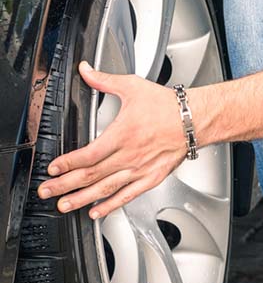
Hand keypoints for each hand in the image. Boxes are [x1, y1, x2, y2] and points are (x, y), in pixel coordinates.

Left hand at [38, 62, 187, 219]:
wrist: (194, 119)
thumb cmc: (167, 105)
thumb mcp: (133, 86)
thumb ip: (104, 81)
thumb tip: (86, 70)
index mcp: (122, 134)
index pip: (87, 155)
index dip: (67, 164)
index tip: (53, 169)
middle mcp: (129, 155)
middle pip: (91, 175)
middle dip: (65, 185)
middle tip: (47, 191)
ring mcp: (140, 169)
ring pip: (105, 188)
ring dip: (82, 199)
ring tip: (65, 205)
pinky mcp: (151, 178)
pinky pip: (127, 195)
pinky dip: (111, 205)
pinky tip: (97, 211)